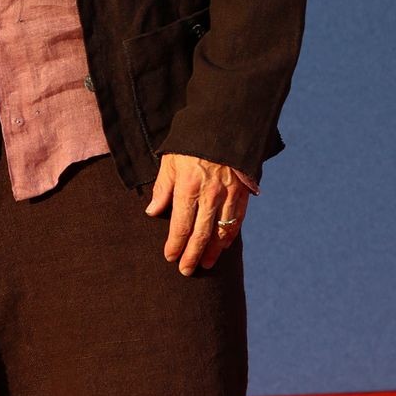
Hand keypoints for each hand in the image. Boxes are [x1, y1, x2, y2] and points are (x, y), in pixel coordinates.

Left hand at [145, 153, 251, 274]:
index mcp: (188, 188)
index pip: (180, 226)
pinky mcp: (244, 193)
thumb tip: (152, 212)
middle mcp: (210, 195)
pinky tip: (224, 246)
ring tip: (205, 264)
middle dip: (192, 255)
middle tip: (186, 271)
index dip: (175, 245)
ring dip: (213, 251)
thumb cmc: (192, 143)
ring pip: (221, 232)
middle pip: (201, 234)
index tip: (170, 257)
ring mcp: (229, 195)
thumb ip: (162, 188)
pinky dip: (230, 237)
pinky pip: (237, 221)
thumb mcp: (171, 161)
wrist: (227, 124)